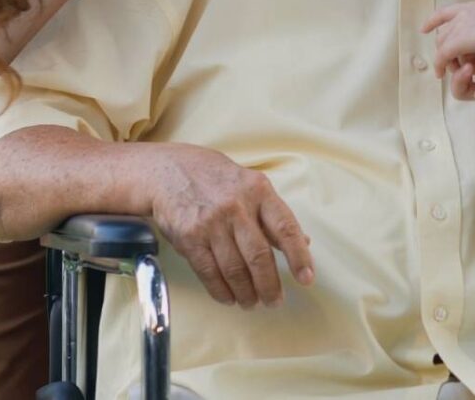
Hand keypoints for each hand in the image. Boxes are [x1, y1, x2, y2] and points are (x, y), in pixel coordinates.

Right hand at [143, 145, 313, 308]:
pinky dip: (220, 290)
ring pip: (234, 268)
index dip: (298, 256)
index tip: (306, 278)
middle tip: (274, 301)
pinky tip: (229, 298)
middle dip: (269, 285)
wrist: (168, 171)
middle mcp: (236, 206)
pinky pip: (208, 271)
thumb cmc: (216, 179)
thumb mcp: (250, 185)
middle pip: (259, 256)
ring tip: (251, 302)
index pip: (285, 227)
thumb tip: (304, 242)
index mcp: (259, 191)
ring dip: (245, 292)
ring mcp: (211, 222)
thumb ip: (274, 214)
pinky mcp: (189, 237)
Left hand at [421, 2, 474, 77]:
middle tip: (447, 62)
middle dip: (443, 46)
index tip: (425, 29)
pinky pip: (443, 55)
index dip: (434, 20)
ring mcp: (463, 25)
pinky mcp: (460, 40)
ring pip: (442, 43)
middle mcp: (466, 12)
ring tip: (448, 70)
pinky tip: (441, 74)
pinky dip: (440, 65)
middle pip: (444, 31)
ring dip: (444, 57)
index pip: (447, 11)